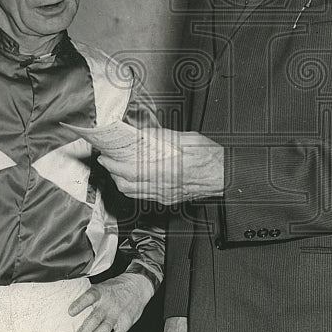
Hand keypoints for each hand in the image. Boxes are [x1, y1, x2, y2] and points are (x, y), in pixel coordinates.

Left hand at [68, 273, 154, 331]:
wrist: (138, 286)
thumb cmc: (116, 287)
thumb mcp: (102, 286)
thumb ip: (90, 297)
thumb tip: (71, 308)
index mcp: (101, 292)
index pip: (89, 297)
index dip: (80, 304)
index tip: (71, 312)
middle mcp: (108, 304)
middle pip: (94, 319)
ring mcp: (117, 314)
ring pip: (103, 330)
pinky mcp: (125, 323)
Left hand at [97, 130, 223, 204]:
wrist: (226, 175)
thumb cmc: (212, 158)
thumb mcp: (187, 139)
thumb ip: (162, 137)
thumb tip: (143, 132)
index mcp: (167, 170)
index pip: (130, 172)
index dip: (113, 165)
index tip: (105, 157)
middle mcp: (164, 186)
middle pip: (126, 185)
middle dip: (113, 173)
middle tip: (108, 160)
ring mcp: (165, 195)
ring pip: (133, 193)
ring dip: (121, 181)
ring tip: (118, 168)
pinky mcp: (169, 199)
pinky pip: (144, 196)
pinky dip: (133, 187)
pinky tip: (134, 177)